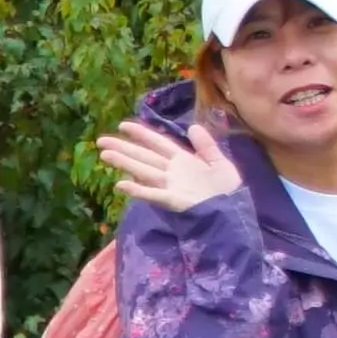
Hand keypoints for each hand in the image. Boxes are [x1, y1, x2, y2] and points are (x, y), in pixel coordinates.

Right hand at [95, 120, 229, 213]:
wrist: (236, 212)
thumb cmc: (227, 190)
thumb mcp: (220, 162)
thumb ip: (206, 145)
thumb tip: (193, 126)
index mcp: (182, 160)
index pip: (158, 143)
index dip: (141, 134)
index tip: (122, 125)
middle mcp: (172, 172)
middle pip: (144, 156)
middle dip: (123, 148)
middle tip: (100, 142)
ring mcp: (171, 186)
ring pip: (143, 171)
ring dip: (124, 163)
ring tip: (105, 156)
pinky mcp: (174, 201)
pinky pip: (154, 194)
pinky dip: (138, 190)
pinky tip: (121, 185)